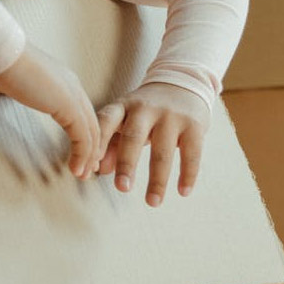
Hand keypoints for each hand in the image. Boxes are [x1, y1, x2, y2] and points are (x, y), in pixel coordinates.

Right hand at [0, 45, 98, 178]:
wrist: (1, 54)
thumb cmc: (1, 64)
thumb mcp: (16, 82)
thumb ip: (20, 89)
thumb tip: (7, 93)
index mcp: (64, 81)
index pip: (82, 113)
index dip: (83, 134)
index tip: (79, 152)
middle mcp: (73, 87)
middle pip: (91, 123)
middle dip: (91, 148)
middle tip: (87, 168)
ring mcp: (73, 96)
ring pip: (91, 132)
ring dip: (88, 156)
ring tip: (83, 173)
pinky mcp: (68, 106)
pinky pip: (83, 136)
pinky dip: (82, 154)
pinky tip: (76, 168)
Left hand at [94, 83, 208, 205]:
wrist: (183, 81)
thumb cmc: (146, 109)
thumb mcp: (126, 119)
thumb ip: (111, 142)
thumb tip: (99, 170)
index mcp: (123, 106)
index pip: (105, 122)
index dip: (97, 145)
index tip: (89, 169)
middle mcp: (146, 108)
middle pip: (134, 137)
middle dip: (127, 163)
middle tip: (122, 188)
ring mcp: (171, 115)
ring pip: (163, 150)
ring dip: (158, 179)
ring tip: (152, 202)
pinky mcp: (194, 125)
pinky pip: (192, 153)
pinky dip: (188, 174)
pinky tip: (183, 192)